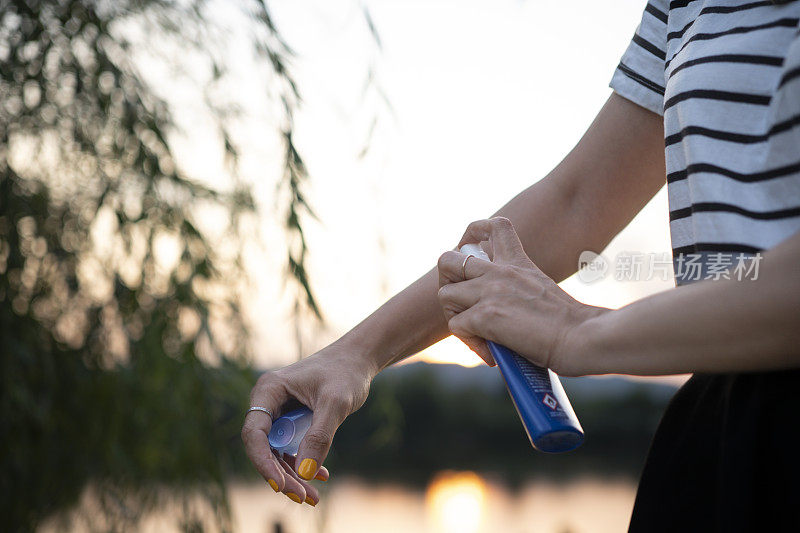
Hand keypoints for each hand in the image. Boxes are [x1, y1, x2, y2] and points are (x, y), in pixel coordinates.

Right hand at [241, 346, 374, 504]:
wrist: (358, 360)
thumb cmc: (346, 373)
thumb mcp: (336, 403)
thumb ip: (320, 435)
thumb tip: (305, 472)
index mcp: (269, 390)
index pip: (254, 433)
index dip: (263, 462)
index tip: (279, 485)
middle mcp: (269, 402)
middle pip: (265, 448)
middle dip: (283, 475)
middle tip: (304, 497)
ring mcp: (279, 411)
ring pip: (277, 452)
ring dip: (293, 475)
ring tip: (313, 496)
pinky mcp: (292, 420)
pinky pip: (291, 447)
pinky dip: (304, 463)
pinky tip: (322, 475)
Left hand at [437, 217, 605, 375]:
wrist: (585, 337)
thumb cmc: (574, 326)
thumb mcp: (543, 294)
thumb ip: (518, 294)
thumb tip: (502, 319)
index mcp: (518, 263)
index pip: (494, 226)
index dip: (473, 235)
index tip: (475, 255)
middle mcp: (501, 271)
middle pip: (447, 259)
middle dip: (447, 283)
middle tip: (464, 305)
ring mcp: (491, 291)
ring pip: (444, 294)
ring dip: (455, 316)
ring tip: (476, 333)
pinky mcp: (486, 316)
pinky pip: (456, 326)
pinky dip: (469, 342)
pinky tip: (491, 354)